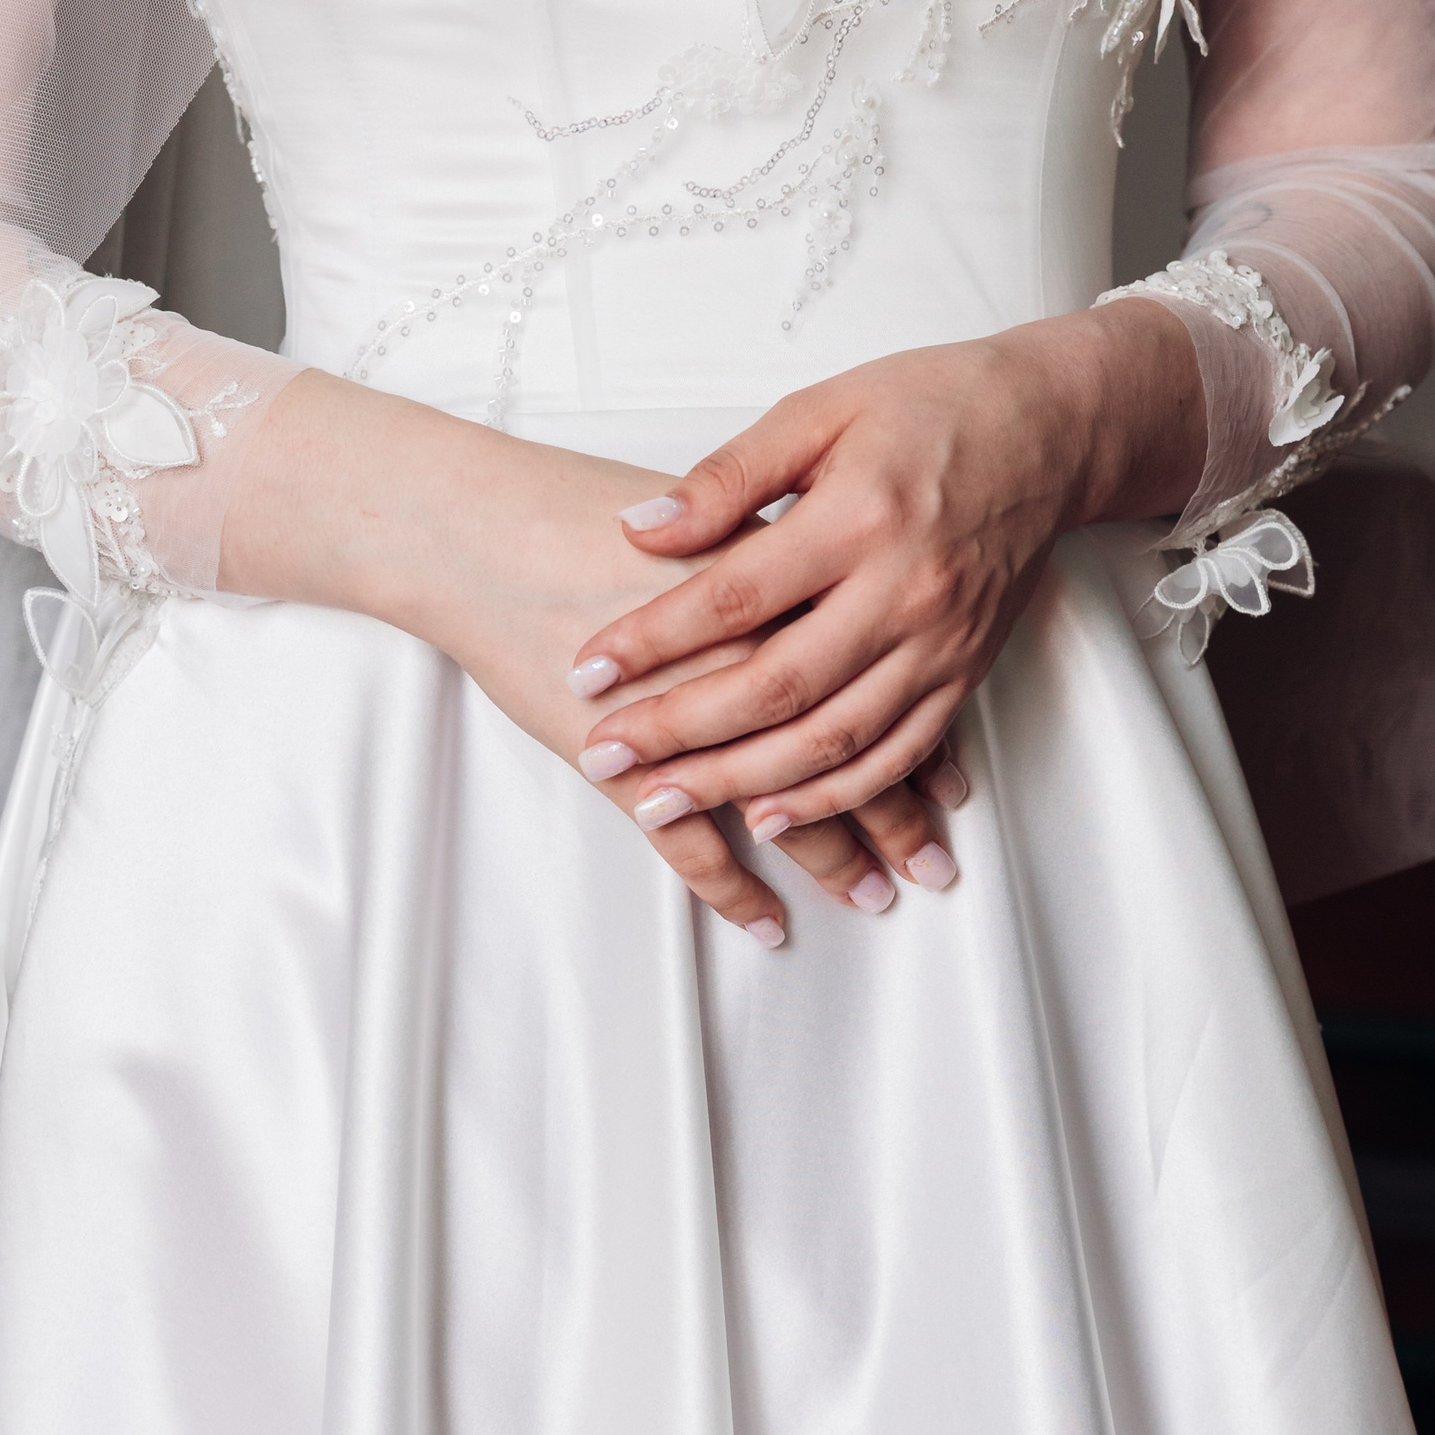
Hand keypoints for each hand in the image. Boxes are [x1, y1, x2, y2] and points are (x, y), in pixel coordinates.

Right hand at [219, 371, 954, 937]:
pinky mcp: (627, 766)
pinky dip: (733, 890)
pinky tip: (767, 923)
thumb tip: (828, 577)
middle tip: (936, 870)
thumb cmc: (573, 511)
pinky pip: (693, 846)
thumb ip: (774, 553)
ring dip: (834, 860)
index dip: (922, 746)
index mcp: (779, 599)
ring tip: (873, 899)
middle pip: (845, 756)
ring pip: (784, 806)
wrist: (477, 530)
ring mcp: (688, 724)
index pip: (871, 688)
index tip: (957, 792)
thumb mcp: (697, 513)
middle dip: (897, 822)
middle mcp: (749, 665)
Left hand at [562, 303, 1203, 835]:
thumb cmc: (930, 408)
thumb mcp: (820, 409)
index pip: (735, 595)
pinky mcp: (964, 674)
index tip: (586, 668)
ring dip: (742, 783)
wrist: (1053, 431)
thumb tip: (639, 528)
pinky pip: (896, 755)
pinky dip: (833, 797)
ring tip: (663, 802)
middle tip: (603, 757)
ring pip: (832, 738)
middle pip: (777, 686)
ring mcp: (940, 643)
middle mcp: (905, 591)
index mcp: (860, 516)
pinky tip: (772, 814)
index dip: (653, 639)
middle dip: (680, 732)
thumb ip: (728, 475)